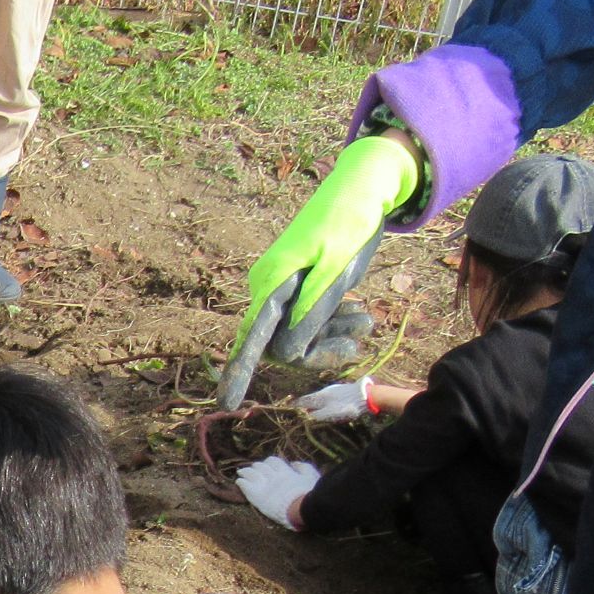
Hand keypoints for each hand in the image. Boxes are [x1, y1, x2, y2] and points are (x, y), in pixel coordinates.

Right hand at [217, 132, 422, 405]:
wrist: (362, 189)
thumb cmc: (348, 222)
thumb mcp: (336, 268)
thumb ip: (312, 309)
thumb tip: (289, 350)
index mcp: (273, 281)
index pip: (253, 336)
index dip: (240, 371)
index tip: (225, 404)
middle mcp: (271, 287)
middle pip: (282, 342)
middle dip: (318, 349)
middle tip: (358, 341)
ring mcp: (285, 288)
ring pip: (300, 333)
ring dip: (333, 335)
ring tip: (367, 323)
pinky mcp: (300, 287)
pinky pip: (309, 319)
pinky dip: (334, 323)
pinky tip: (360, 317)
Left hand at [235, 455, 319, 529]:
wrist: (301, 509)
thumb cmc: (309, 494)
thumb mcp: (311, 478)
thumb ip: (304, 468)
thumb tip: (294, 463)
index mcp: (285, 472)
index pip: (273, 461)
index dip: (269, 462)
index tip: (267, 465)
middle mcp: (273, 476)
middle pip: (260, 466)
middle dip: (256, 466)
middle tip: (253, 469)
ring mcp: (264, 486)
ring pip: (251, 473)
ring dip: (246, 471)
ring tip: (241, 472)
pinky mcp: (257, 496)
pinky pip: (245, 485)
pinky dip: (241, 482)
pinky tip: (238, 481)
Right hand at [295, 377, 372, 423]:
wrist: (365, 396)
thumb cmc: (345, 407)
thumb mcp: (329, 414)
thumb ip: (316, 415)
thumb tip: (304, 416)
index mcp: (319, 397)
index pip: (303, 401)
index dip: (295, 405)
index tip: (288, 407)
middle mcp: (324, 391)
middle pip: (311, 398)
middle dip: (304, 403)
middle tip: (298, 407)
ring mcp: (334, 390)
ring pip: (319, 396)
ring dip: (314, 401)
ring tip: (310, 407)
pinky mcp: (342, 390)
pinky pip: (328, 396)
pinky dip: (323, 400)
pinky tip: (326, 403)